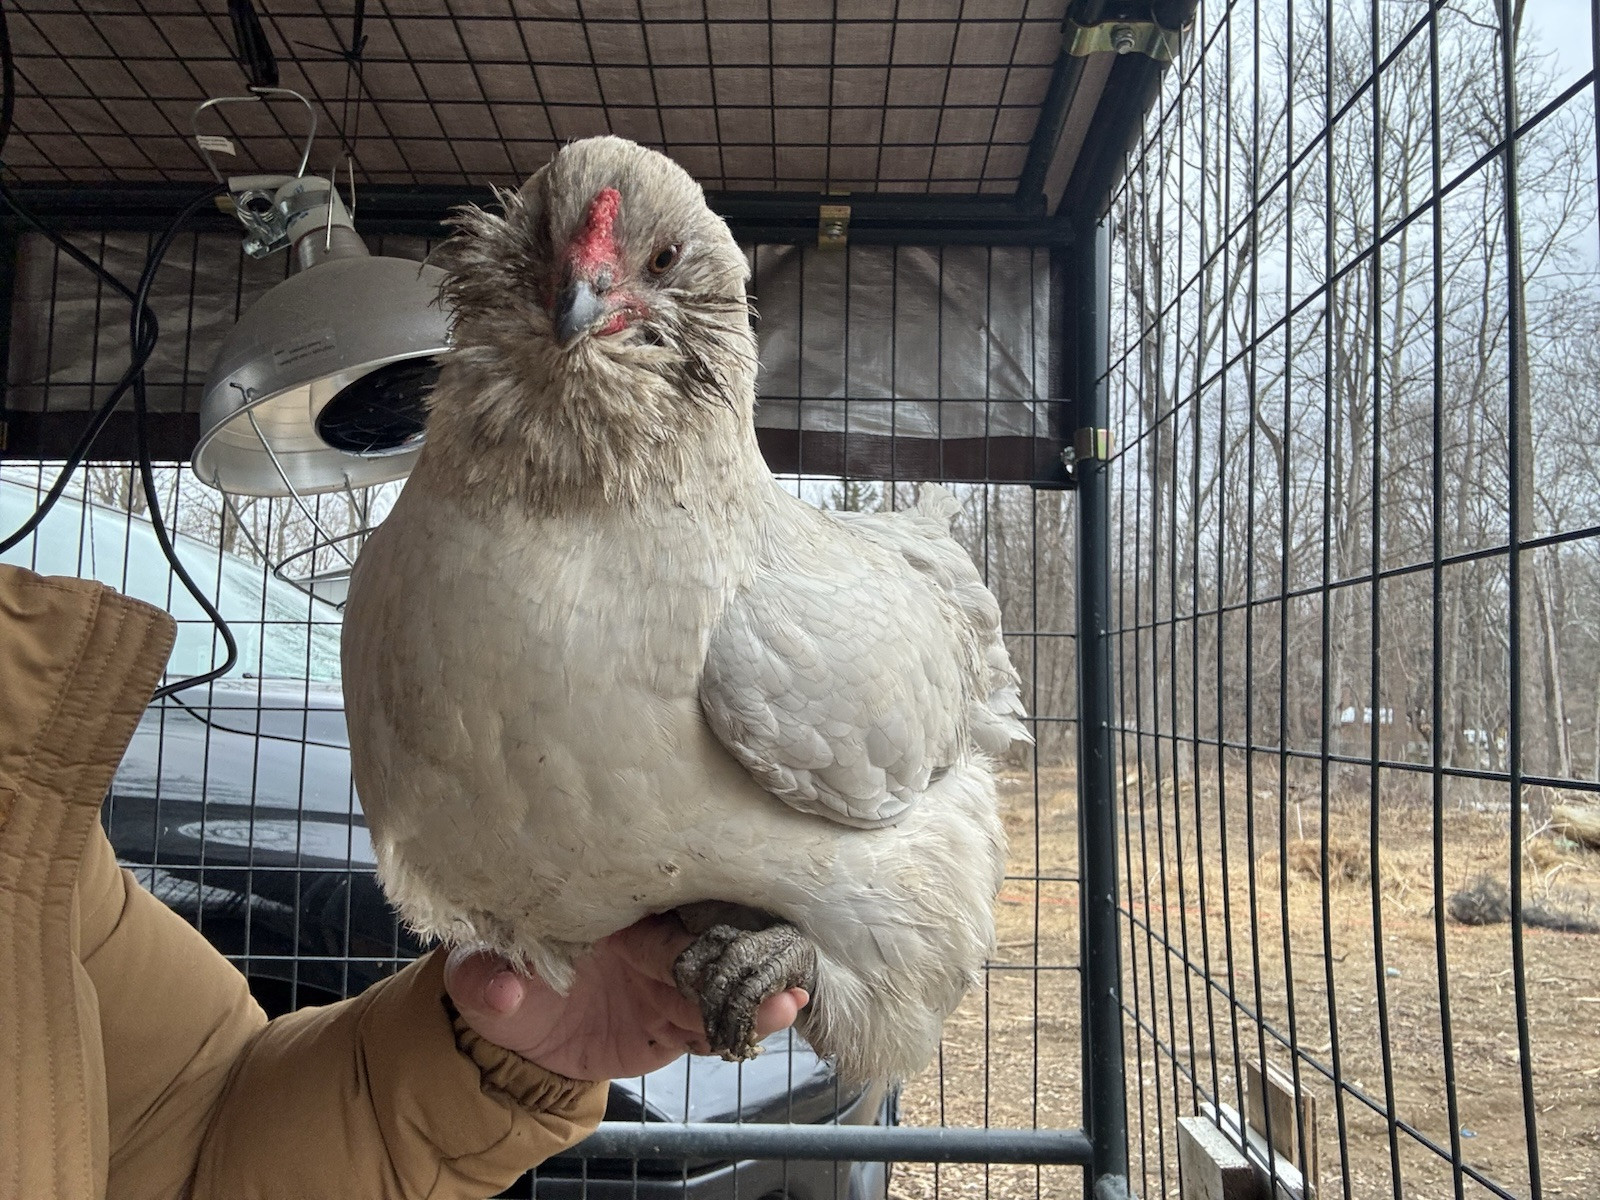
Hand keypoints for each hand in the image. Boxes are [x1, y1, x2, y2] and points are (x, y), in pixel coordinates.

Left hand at [444, 915, 808, 1080]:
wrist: (512, 1044)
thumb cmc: (496, 984)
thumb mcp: (477, 975)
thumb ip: (487, 976)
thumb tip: (500, 988)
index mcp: (612, 909)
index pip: (664, 896)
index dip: (701, 899)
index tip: (736, 900)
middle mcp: (650, 937)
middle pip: (709, 932)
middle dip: (747, 941)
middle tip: (783, 950)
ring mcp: (668, 979)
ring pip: (722, 978)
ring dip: (758, 987)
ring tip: (790, 996)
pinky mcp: (675, 1021)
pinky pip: (715, 1022)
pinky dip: (747, 1022)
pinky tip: (782, 1014)